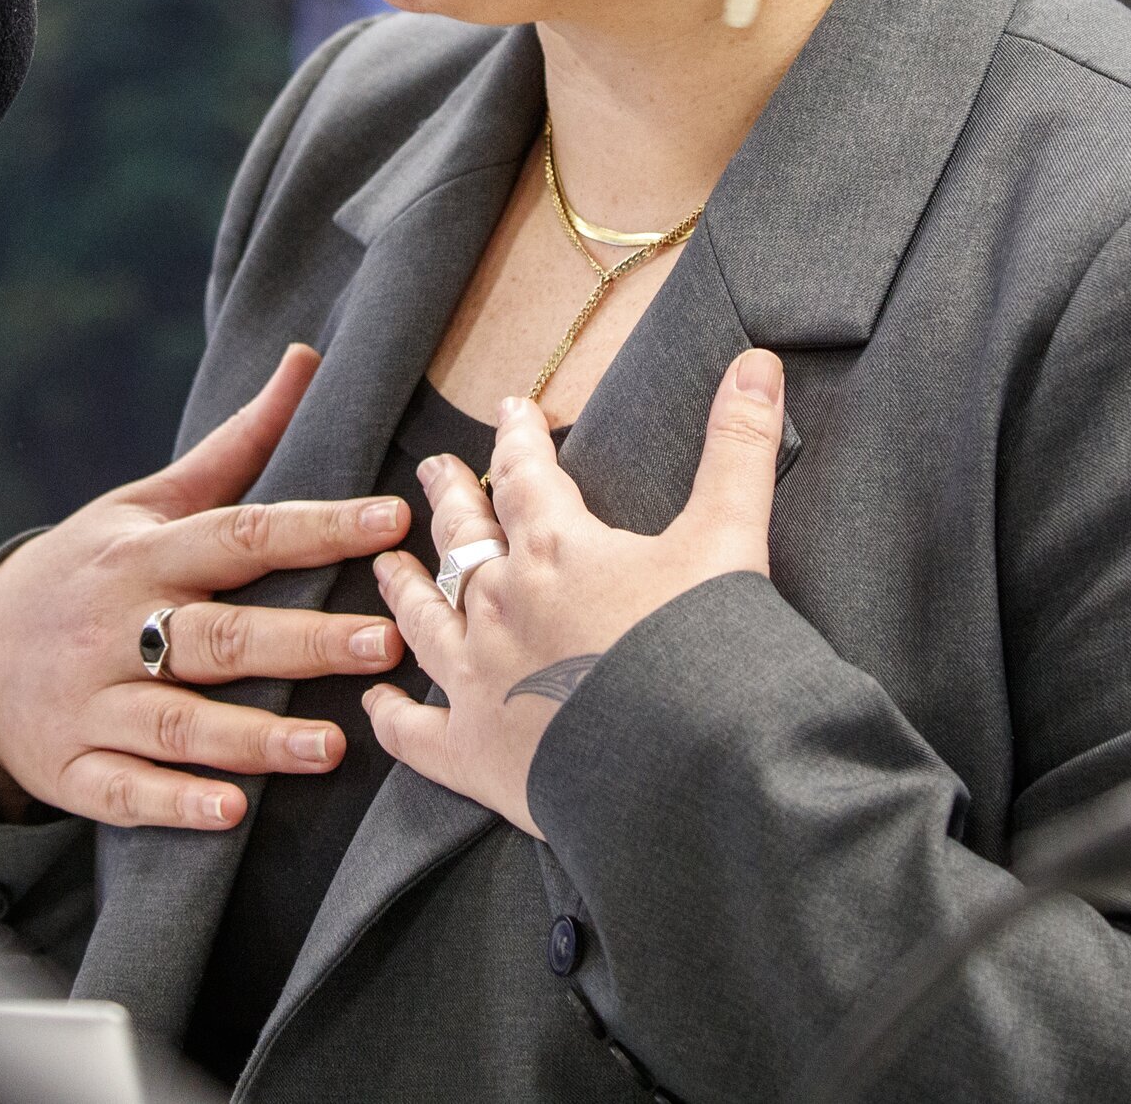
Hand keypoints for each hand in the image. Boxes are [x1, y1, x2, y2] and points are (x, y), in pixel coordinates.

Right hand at [0, 343, 412, 829]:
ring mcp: (91, 703)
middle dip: (303, 641)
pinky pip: (125, 792)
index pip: (242, 534)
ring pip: (179, 723)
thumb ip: (237, 446)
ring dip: (256, 739)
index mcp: (145, 555)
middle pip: (219, 636)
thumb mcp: (146, 502)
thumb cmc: (88, 570)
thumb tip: (308, 359)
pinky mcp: (72, 770)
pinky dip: (175, 803)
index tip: (391, 521)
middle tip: (386, 644)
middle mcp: (118, 627)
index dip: (317, 529)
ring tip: (334, 746)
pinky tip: (231, 812)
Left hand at [363, 348, 786, 834]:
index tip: (511, 410)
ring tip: (386, 561)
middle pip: (463, 538)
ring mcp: (480, 682)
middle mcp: (502, 607)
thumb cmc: (710, 649)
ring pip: (424, 621)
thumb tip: (757, 362)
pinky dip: (391, 717)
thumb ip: (738, 447)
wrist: (692, 768)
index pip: (525, 475)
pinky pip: (415, 733)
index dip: (518, 438)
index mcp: (557, 550)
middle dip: (452, 497)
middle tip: (434, 466)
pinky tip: (373, 703)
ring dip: (404, 587)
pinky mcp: (474, 755)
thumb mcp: (730, 535)